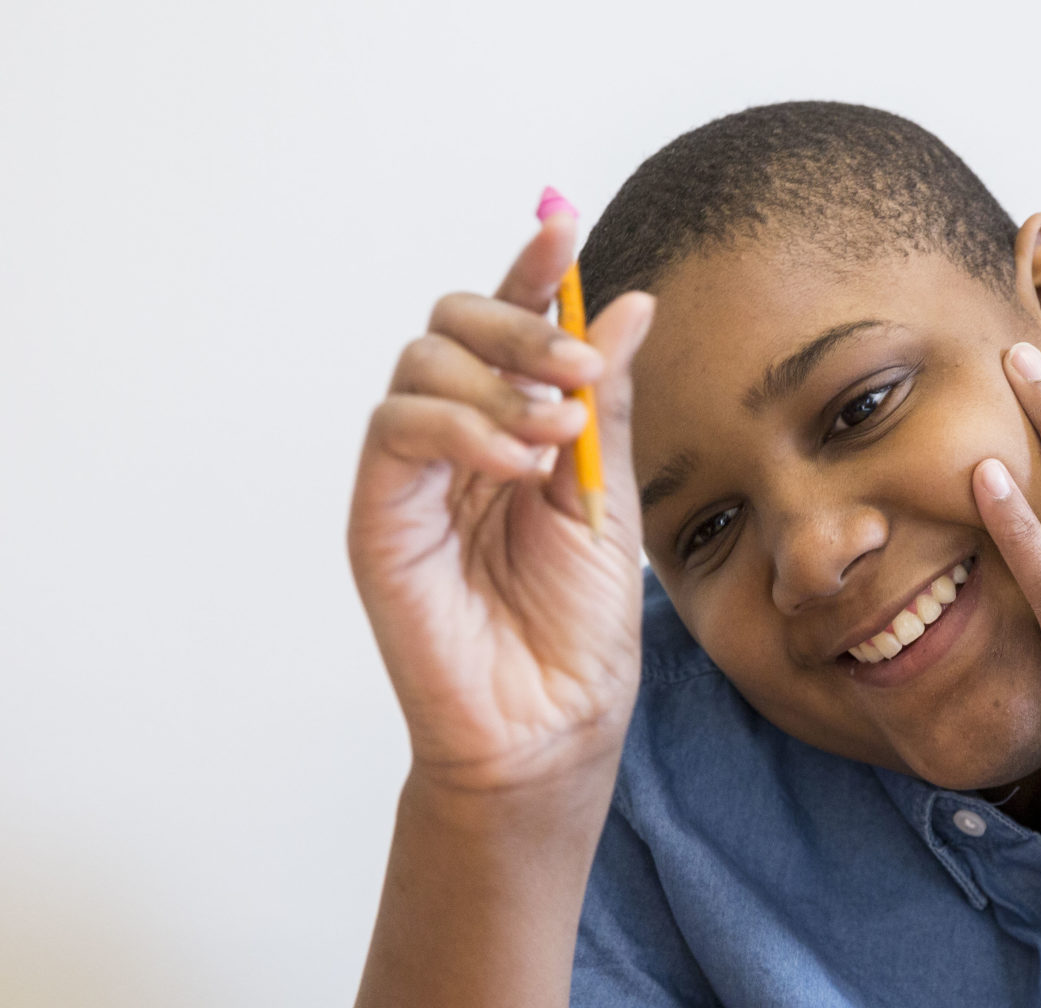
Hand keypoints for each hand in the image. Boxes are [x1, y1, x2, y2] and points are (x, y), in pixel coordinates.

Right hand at [347, 211, 654, 793]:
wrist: (552, 721)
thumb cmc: (579, 624)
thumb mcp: (607, 496)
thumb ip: (605, 402)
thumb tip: (631, 305)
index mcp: (513, 427)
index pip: (510, 325)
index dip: (531, 270)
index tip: (563, 224)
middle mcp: (456, 439)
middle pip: (452, 323)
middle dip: (519, 323)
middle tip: (578, 369)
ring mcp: (412, 475)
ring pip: (420, 363)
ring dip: (497, 381)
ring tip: (555, 436)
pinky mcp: (379, 514)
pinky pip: (397, 429)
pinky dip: (461, 427)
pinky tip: (516, 464)